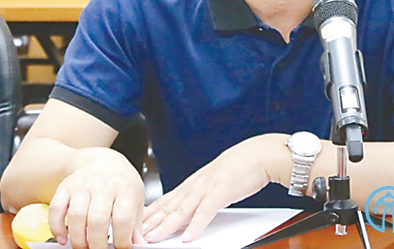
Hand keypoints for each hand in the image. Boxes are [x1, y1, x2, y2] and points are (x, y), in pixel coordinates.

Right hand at [48, 147, 144, 248]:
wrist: (102, 160)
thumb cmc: (121, 181)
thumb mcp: (136, 196)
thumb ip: (136, 222)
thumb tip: (138, 244)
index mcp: (125, 188)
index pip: (123, 219)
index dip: (122, 240)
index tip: (121, 248)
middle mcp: (103, 185)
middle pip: (97, 220)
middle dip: (97, 244)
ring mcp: (83, 185)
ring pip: (77, 216)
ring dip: (78, 239)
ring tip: (83, 247)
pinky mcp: (66, 187)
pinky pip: (56, 209)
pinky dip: (57, 227)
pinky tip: (63, 238)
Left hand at [142, 133, 288, 242]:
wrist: (258, 154)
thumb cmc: (240, 166)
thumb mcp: (214, 180)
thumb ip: (200, 193)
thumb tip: (190, 208)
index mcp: (193, 183)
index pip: (165, 201)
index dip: (149, 214)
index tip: (135, 224)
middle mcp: (196, 185)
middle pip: (169, 207)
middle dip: (150, 223)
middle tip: (135, 235)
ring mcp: (207, 188)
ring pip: (182, 210)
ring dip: (166, 226)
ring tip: (153, 239)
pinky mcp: (222, 192)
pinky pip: (206, 211)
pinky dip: (196, 225)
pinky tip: (188, 237)